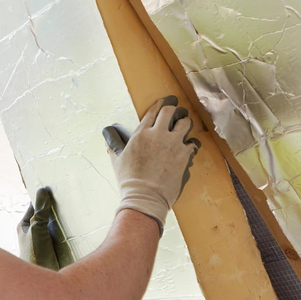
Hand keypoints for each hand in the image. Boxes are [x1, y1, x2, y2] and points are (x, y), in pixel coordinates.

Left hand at [17, 186, 73, 270]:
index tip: (55, 188)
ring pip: (55, 225)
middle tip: (69, 197)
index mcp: (24, 226)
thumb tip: (43, 191)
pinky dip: (69, 230)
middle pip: (46, 215)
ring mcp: (45, 240)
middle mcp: (34, 232)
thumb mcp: (37, 229)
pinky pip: (62, 235)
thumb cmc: (35, 254)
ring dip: (64, 220)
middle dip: (56, 208)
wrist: (44, 278)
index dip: (43, 198)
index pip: (34, 206)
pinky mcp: (55, 248)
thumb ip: (41, 211)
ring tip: (77, 210)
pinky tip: (78, 227)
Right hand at [103, 95, 200, 233]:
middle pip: (171, 111)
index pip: (154, 110)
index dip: (162, 103)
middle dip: (176, 109)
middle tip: (178, 112)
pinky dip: (192, 144)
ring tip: (184, 128)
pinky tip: (189, 147)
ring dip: (185, 124)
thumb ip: (114, 142)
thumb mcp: (117, 159)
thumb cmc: (129, 180)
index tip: (167, 102)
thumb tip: (107, 132)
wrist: (145, 197)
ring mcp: (174, 144)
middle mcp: (159, 134)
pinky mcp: (185, 156)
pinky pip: (193, 143)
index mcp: (141, 133)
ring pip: (186, 123)